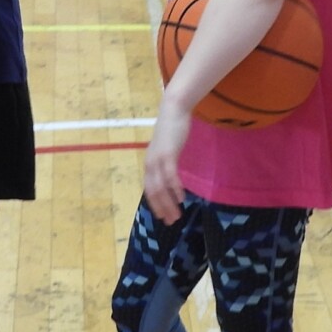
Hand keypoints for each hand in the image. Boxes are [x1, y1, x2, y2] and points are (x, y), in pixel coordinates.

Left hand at [142, 106, 191, 223]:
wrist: (173, 110)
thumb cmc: (172, 129)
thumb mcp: (167, 148)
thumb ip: (167, 161)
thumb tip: (171, 175)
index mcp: (149, 163)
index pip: (149, 189)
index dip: (156, 204)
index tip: (163, 217)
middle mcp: (150, 163)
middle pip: (153, 192)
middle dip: (162, 208)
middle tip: (171, 221)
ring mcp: (158, 159)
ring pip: (161, 187)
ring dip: (169, 203)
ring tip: (177, 215)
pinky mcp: (168, 154)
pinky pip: (170, 175)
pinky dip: (175, 188)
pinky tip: (182, 198)